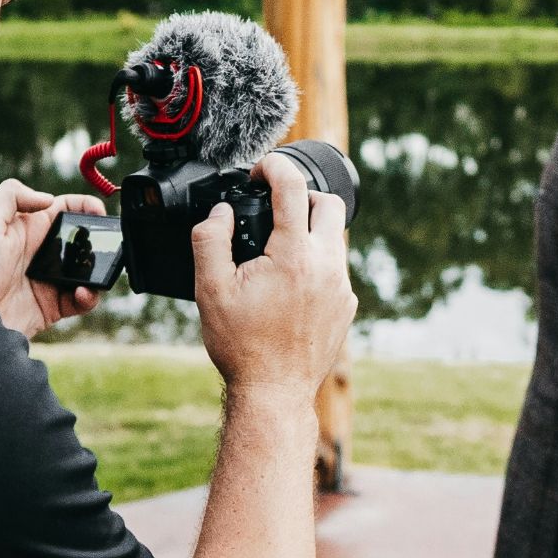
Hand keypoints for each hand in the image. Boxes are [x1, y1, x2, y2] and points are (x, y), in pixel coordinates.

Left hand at [0, 179, 104, 338]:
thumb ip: (13, 195)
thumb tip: (48, 199)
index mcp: (28, 229)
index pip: (64, 211)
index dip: (84, 207)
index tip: (100, 212)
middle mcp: (40, 254)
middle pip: (79, 242)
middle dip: (97, 241)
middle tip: (105, 245)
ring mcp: (47, 281)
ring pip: (85, 272)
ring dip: (97, 271)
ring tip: (96, 274)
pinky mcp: (50, 308)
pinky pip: (79, 302)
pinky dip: (89, 297)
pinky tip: (82, 293)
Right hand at [192, 153, 356, 397]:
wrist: (274, 391)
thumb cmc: (241, 345)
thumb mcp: (210, 289)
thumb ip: (210, 240)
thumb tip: (220, 212)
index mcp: (293, 255)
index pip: (292, 186)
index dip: (274, 167)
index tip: (260, 170)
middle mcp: (326, 265)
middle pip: (328, 204)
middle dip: (301, 194)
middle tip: (274, 207)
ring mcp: (341, 286)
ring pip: (335, 236)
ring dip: (309, 230)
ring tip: (278, 248)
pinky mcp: (347, 304)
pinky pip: (337, 267)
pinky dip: (317, 261)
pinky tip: (291, 282)